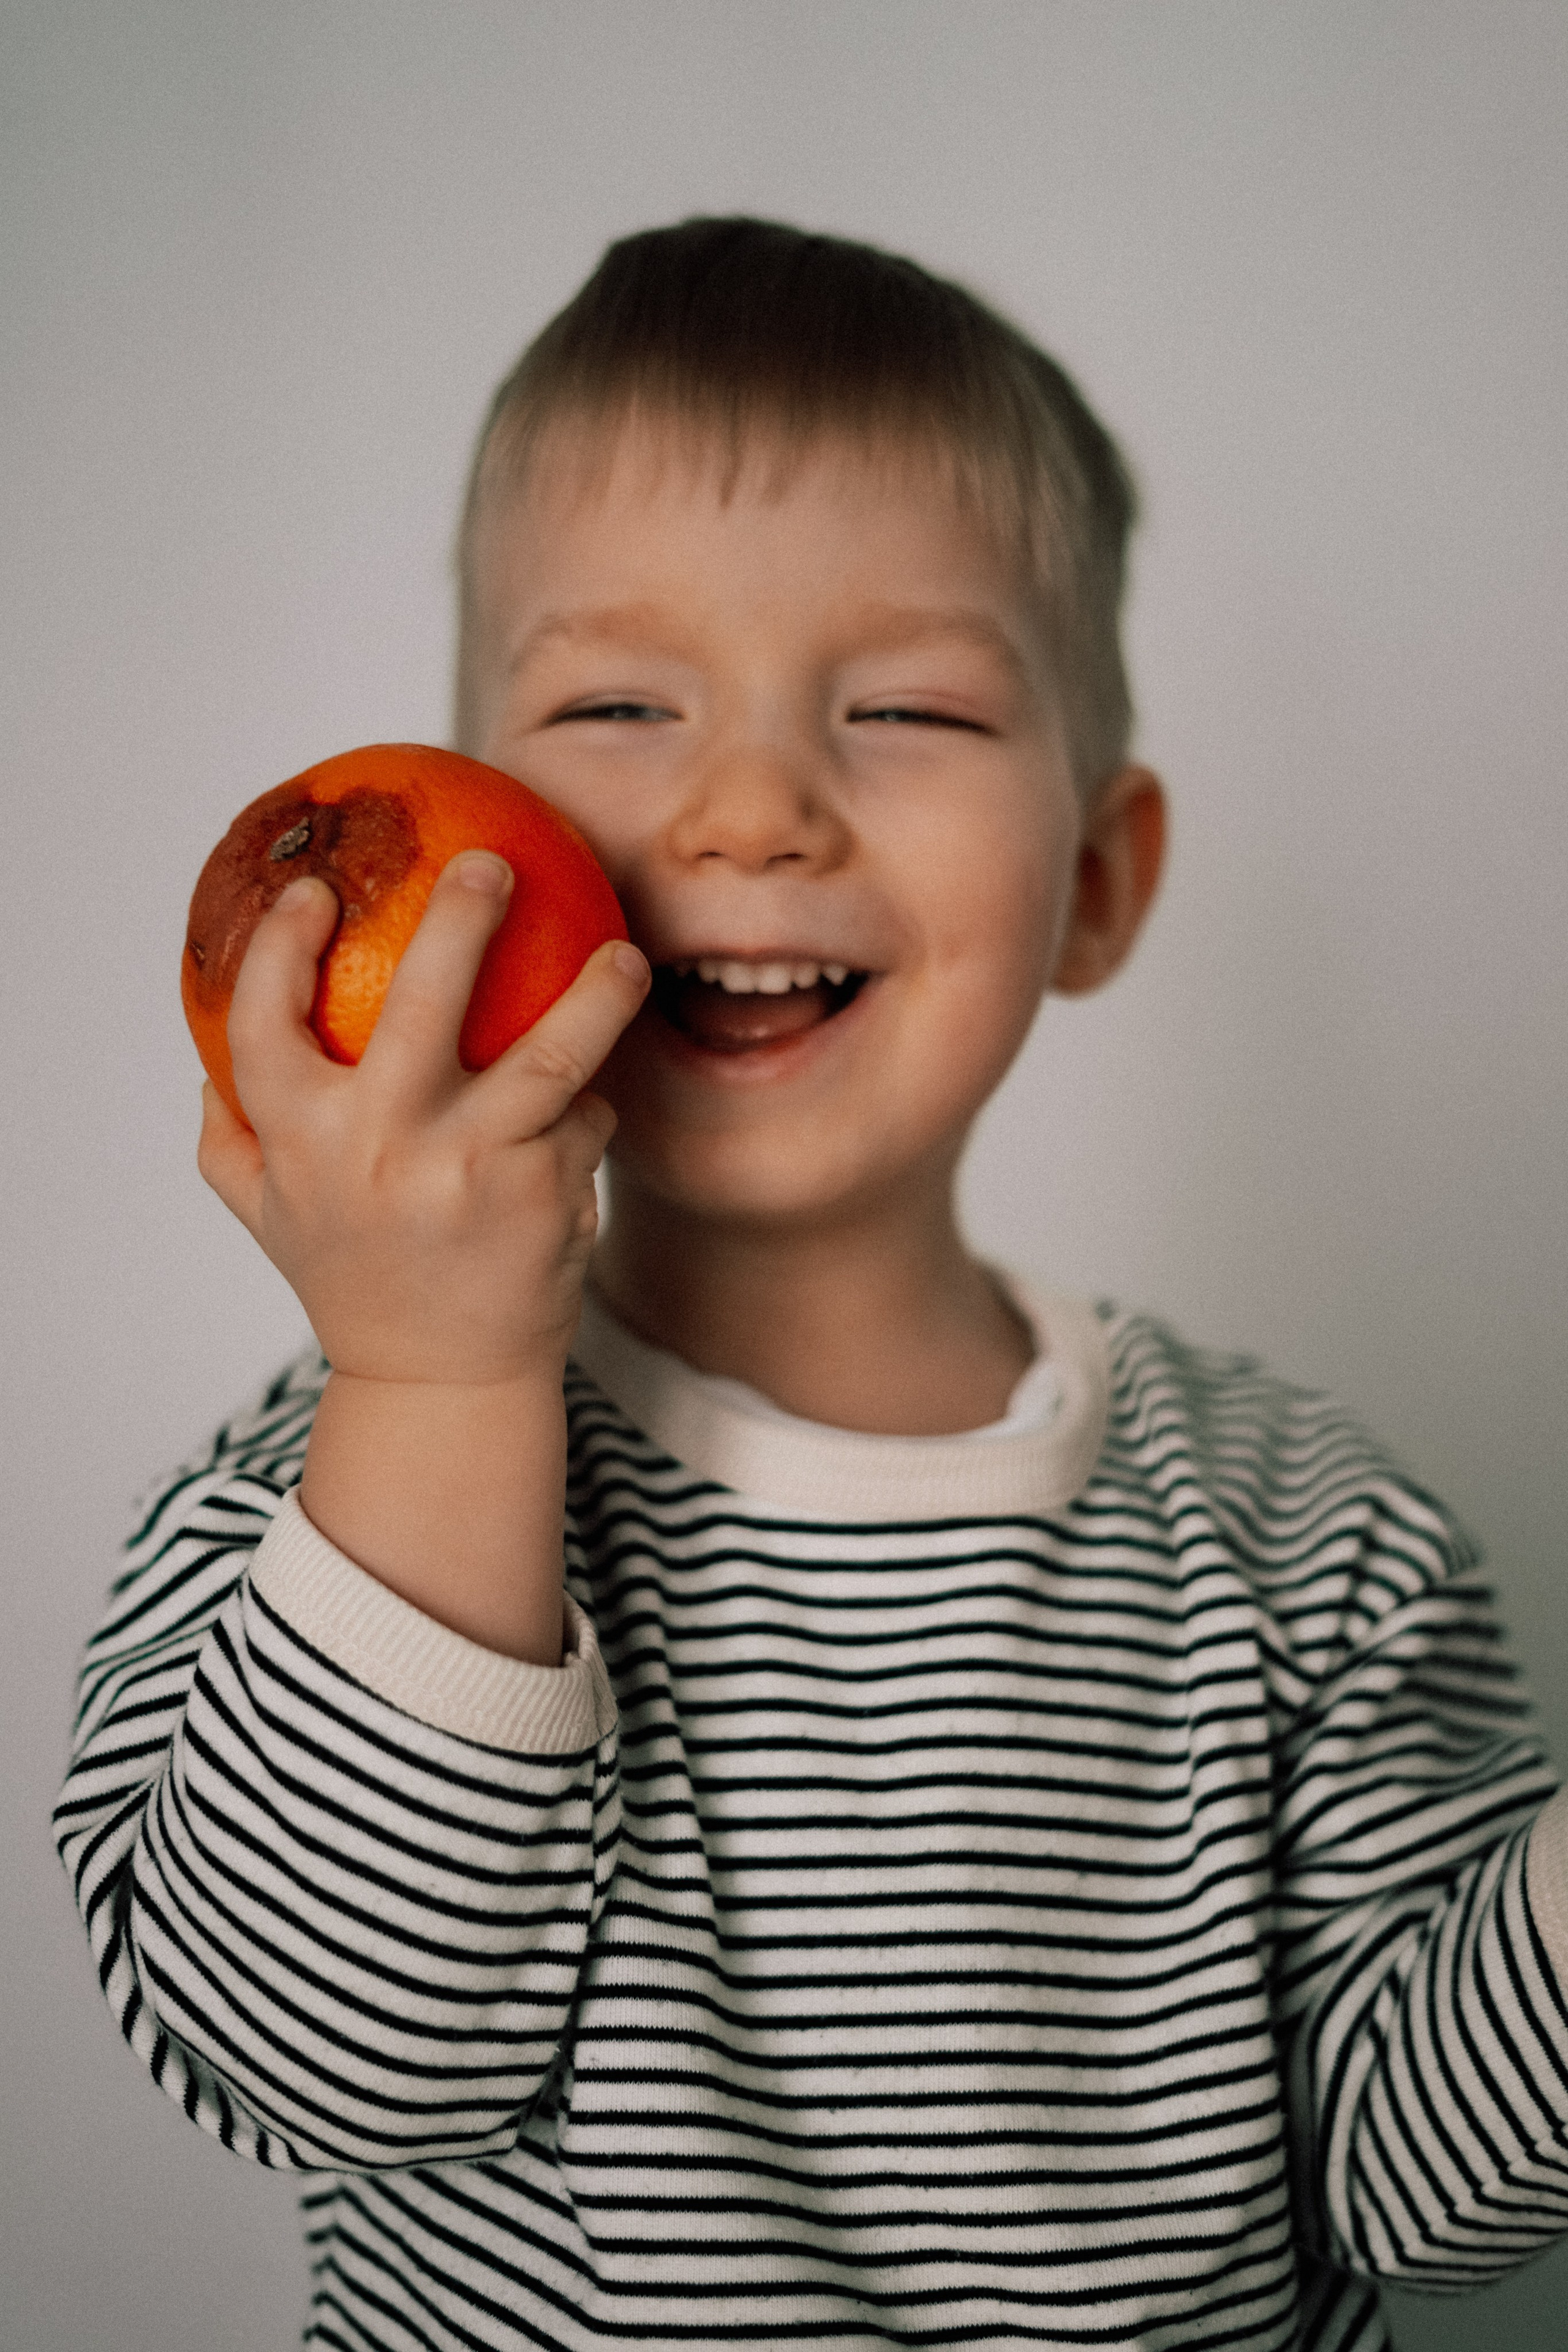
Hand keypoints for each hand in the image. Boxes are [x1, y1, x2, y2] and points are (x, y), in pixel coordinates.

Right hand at [197, 852, 649, 1388]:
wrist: (441, 1383)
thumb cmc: (353, 1277)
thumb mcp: (270, 1216)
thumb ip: (233, 1136)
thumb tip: (207, 1054)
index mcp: (300, 1141)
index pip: (262, 1023)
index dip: (279, 947)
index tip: (313, 890)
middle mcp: (381, 1148)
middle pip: (421, 1002)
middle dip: (461, 917)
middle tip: (491, 861)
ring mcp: (470, 1170)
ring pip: (549, 1055)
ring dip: (597, 995)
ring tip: (627, 953)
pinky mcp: (544, 1196)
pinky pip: (582, 1119)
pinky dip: (590, 1105)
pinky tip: (597, 1095)